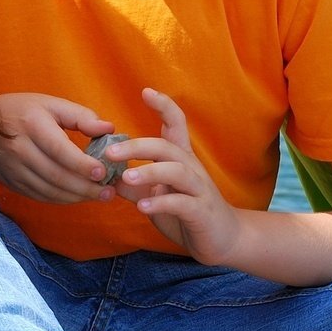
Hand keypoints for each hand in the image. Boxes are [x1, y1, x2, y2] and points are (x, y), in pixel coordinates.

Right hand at [0, 95, 114, 203]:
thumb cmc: (19, 111)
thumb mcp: (48, 103)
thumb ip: (80, 116)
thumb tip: (108, 128)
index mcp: (31, 124)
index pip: (59, 149)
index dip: (81, 164)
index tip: (103, 172)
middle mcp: (20, 149)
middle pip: (56, 176)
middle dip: (86, 187)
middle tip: (109, 191)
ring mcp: (14, 170)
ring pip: (49, 190)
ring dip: (77, 197)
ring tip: (100, 196)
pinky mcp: (12, 183)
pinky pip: (40, 196)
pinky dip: (62, 199)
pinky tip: (78, 197)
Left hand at [107, 89, 242, 264]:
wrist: (224, 239)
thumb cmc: (188, 212)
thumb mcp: (157, 196)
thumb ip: (135, 186)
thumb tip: (106, 175)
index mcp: (181, 159)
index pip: (176, 124)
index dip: (164, 106)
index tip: (146, 91)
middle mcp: (191, 169)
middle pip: (168, 146)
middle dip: (138, 146)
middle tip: (109, 152)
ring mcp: (199, 190)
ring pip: (177, 171)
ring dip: (149, 172)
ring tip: (126, 178)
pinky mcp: (201, 212)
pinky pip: (182, 203)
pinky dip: (161, 203)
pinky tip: (142, 207)